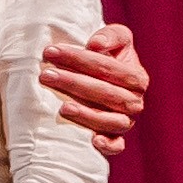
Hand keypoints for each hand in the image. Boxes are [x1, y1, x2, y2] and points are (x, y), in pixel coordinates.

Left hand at [38, 23, 146, 153]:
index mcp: (137, 77)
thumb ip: (111, 36)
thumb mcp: (115, 38)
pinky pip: (117, 146)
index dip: (81, 59)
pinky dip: (108, 145)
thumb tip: (95, 44)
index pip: (110, 69)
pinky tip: (93, 141)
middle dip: (75, 83)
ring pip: (112, 121)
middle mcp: (134, 101)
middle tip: (46, 75)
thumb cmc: (105, 54)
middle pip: (108, 94)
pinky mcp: (115, 137)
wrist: (101, 76)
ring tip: (62, 107)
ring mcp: (125, 120)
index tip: (51, 51)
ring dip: (87, 115)